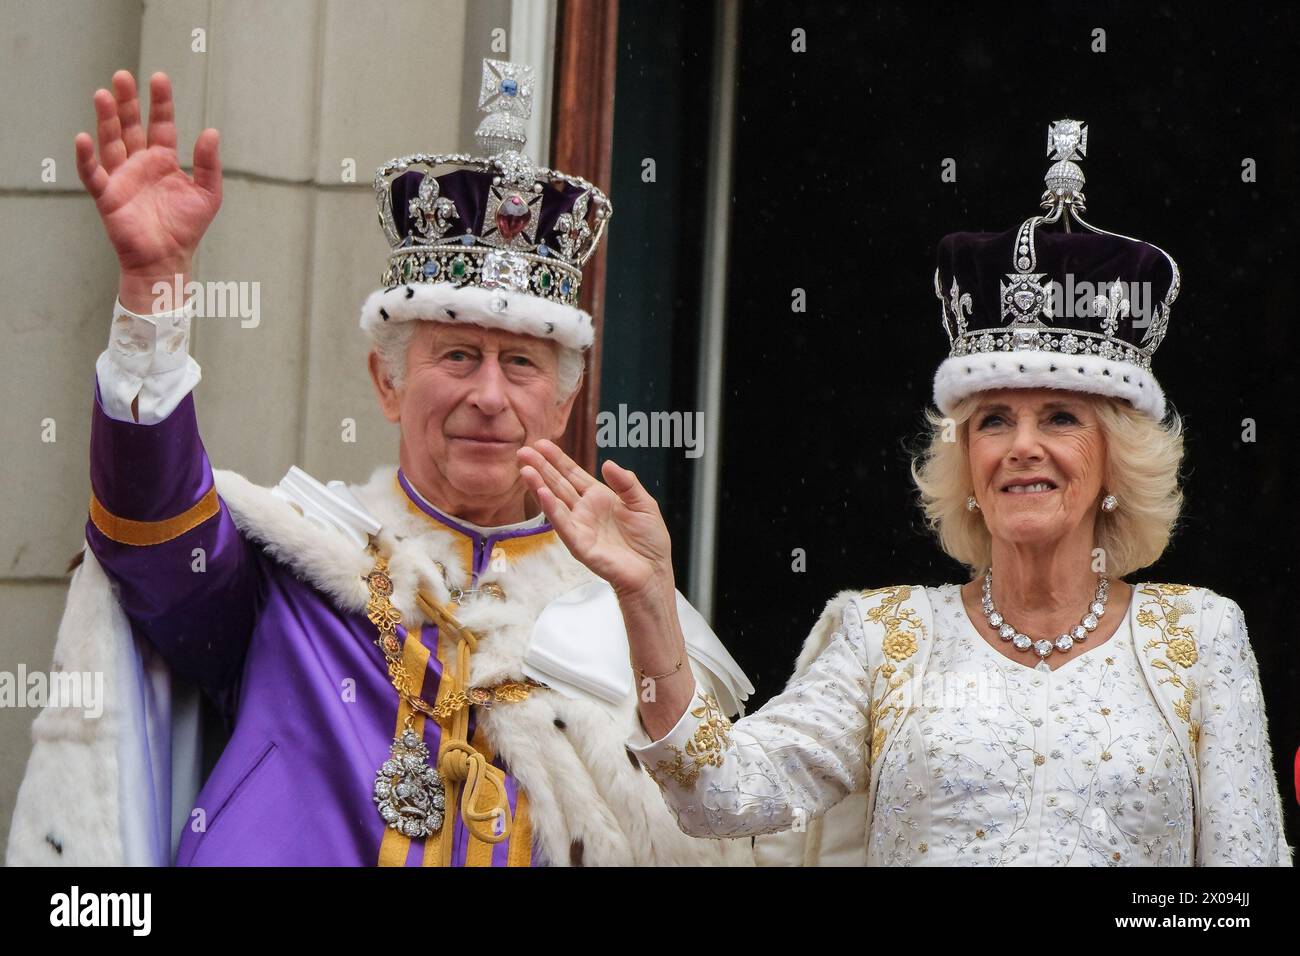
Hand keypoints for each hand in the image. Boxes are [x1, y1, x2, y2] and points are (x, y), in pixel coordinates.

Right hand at [75, 71, 221, 300]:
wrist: (168, 260)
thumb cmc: (187, 228)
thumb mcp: (209, 194)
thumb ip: (209, 164)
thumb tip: (211, 131)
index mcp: (164, 160)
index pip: (161, 124)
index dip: (160, 103)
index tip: (159, 78)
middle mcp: (140, 164)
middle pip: (131, 125)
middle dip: (126, 102)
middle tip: (122, 76)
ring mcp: (122, 177)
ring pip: (110, 141)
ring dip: (105, 119)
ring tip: (103, 94)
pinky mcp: (108, 196)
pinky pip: (93, 173)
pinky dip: (87, 157)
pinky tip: (83, 138)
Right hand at [517, 440, 672, 598]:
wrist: (653, 571)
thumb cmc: (650, 541)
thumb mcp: (644, 504)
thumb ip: (627, 484)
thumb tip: (608, 463)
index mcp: (599, 497)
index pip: (573, 474)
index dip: (558, 459)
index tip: (542, 444)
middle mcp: (585, 510)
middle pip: (559, 484)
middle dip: (541, 468)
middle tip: (523, 451)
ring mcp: (580, 527)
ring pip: (555, 503)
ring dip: (539, 486)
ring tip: (525, 470)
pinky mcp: (580, 545)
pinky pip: (564, 525)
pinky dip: (552, 510)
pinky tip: (542, 494)